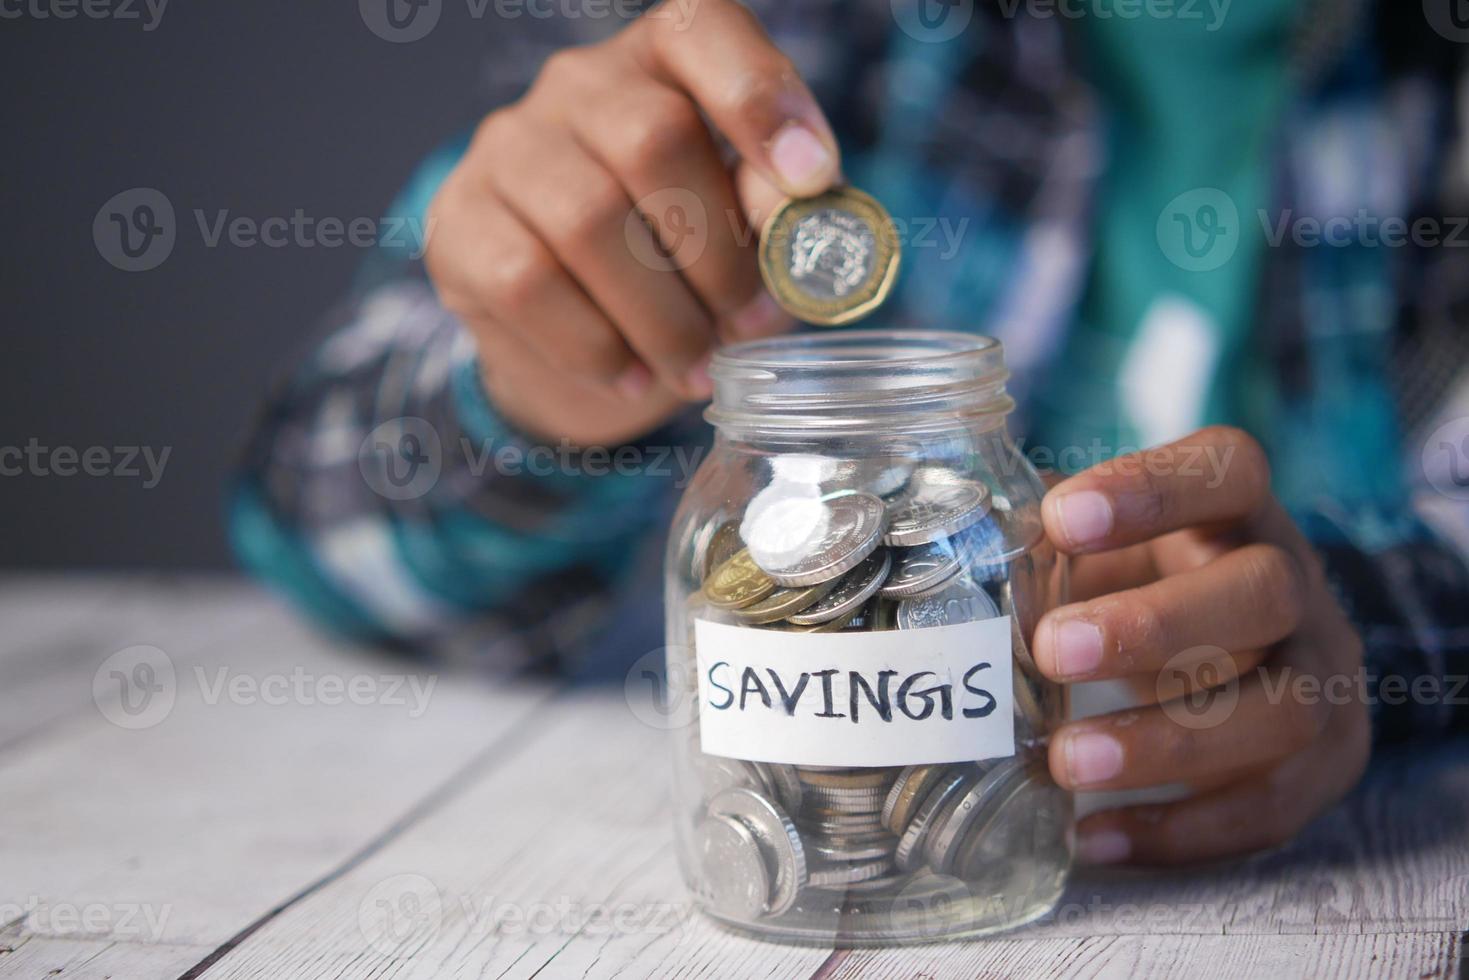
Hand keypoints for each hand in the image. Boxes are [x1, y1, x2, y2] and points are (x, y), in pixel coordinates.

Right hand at [425, 0, 838, 446]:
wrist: (580, 346)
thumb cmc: (680, 274)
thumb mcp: (746, 244)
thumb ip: (776, 216)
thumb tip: (803, 210)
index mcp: (663, 63)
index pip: (704, 32)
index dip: (761, 98)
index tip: (813, 176)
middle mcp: (578, 85)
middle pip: (650, 137)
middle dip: (716, 250)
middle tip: (751, 324)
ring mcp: (507, 148)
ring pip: (586, 218)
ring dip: (660, 314)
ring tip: (697, 368)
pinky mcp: (457, 223)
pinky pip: (525, 281)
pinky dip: (593, 344)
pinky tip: (629, 376)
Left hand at [1034, 426, 1369, 864]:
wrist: (1244, 648)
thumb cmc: (1141, 581)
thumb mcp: (1102, 546)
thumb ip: (1038, 545)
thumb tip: (943, 565)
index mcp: (1236, 509)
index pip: (1223, 471)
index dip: (1151, 491)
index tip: (1060, 519)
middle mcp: (1294, 582)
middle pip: (1263, 591)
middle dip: (1154, 626)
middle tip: (1050, 650)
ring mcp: (1321, 674)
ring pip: (1281, 708)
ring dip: (1167, 742)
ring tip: (1067, 763)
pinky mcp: (1324, 761)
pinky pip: (1268, 807)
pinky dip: (1179, 830)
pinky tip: (1093, 838)